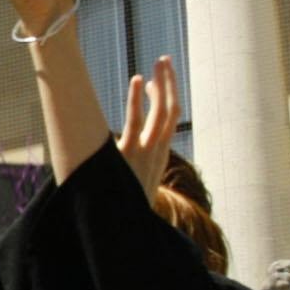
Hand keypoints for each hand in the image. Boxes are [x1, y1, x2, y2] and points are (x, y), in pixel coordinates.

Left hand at [118, 59, 179, 197]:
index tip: (155, 82)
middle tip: (165, 61)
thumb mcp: (132, 182)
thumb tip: (117, 151)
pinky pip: (136, 122)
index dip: (165, 98)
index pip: (169, 120)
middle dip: (170, 84)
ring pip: (162, 113)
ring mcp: (146, 153)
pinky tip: (139, 80)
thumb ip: (130, 164)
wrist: (123, 228)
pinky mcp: (130, 155)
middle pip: (171, 111)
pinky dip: (139, 100)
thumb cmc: (124, 206)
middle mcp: (158, 152)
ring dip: (163, 85)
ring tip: (160, 63)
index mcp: (160, 156)